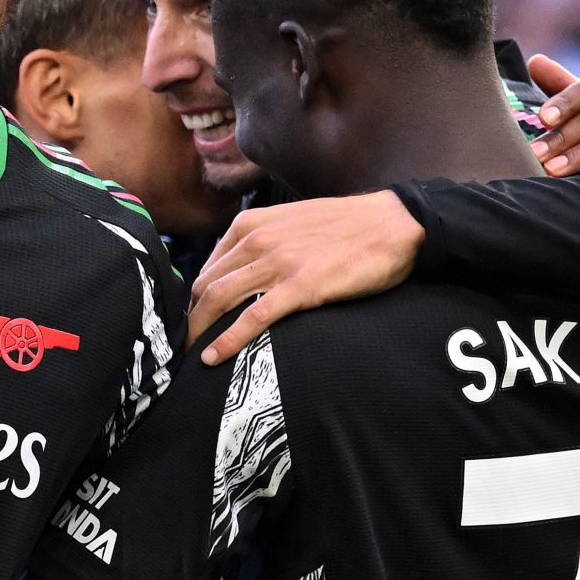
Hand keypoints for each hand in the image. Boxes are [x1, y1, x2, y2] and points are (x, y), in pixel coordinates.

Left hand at [189, 195, 424, 364]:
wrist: (393, 224)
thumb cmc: (346, 226)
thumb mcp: (291, 222)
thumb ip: (262, 241)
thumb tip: (242, 268)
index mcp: (251, 224)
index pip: (208, 266)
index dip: (196, 297)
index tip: (194, 318)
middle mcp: (256, 240)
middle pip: (206, 286)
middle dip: (191, 317)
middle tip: (186, 343)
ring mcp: (276, 263)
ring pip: (220, 300)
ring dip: (199, 330)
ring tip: (191, 354)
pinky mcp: (300, 286)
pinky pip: (253, 317)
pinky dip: (227, 339)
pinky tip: (213, 357)